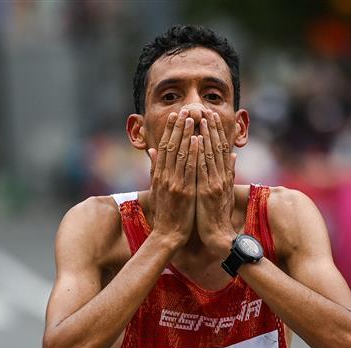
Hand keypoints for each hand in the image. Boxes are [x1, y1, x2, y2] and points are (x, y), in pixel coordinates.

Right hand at [148, 109, 197, 248]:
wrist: (168, 235)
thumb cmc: (166, 214)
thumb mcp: (157, 190)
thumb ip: (155, 170)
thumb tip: (152, 152)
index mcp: (160, 176)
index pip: (165, 148)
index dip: (170, 131)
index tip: (176, 116)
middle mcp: (166, 177)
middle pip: (172, 147)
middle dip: (179, 127)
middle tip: (185, 110)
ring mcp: (175, 184)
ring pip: (180, 154)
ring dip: (187, 135)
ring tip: (192, 118)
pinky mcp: (185, 192)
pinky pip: (190, 169)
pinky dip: (193, 154)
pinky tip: (198, 140)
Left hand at [196, 109, 236, 255]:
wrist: (217, 236)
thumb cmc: (217, 216)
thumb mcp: (224, 192)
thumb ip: (228, 173)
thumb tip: (232, 156)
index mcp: (224, 177)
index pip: (220, 149)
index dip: (217, 132)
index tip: (212, 116)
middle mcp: (221, 178)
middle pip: (216, 148)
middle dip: (211, 128)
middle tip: (205, 109)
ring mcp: (214, 184)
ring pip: (209, 154)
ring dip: (205, 134)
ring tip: (200, 117)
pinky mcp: (206, 192)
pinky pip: (202, 169)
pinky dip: (199, 153)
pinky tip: (196, 139)